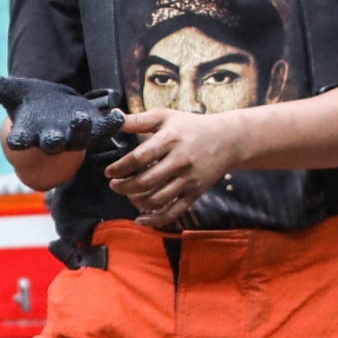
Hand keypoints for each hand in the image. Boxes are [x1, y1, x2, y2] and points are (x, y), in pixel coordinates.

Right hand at [0, 72, 126, 156]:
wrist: (55, 107)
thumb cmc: (32, 103)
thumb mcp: (14, 92)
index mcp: (29, 133)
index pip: (20, 140)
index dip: (18, 141)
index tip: (15, 141)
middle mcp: (51, 138)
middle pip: (52, 144)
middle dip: (54, 141)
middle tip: (53, 139)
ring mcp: (74, 136)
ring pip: (79, 139)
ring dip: (82, 130)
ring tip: (82, 117)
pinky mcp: (94, 127)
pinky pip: (104, 129)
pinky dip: (111, 124)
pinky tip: (117, 114)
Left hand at [107, 108, 246, 213]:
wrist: (228, 140)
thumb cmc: (191, 127)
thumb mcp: (166, 116)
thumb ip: (139, 120)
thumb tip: (113, 117)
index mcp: (170, 140)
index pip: (139, 157)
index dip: (120, 168)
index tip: (109, 172)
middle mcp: (180, 161)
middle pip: (145, 182)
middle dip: (124, 187)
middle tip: (114, 184)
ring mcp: (188, 180)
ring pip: (157, 199)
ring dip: (136, 201)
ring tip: (128, 194)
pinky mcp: (195, 193)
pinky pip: (173, 212)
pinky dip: (155, 220)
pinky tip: (140, 219)